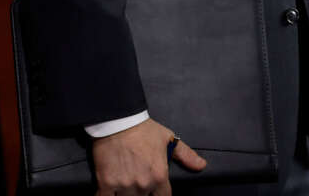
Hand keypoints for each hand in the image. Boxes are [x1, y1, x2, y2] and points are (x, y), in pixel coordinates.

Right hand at [91, 118, 205, 195]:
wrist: (118, 120)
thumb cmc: (143, 129)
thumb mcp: (168, 139)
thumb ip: (186, 155)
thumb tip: (202, 166)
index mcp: (159, 176)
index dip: (158, 195)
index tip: (154, 191)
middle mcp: (143, 184)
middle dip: (142, 194)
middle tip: (137, 182)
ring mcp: (124, 185)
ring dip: (125, 195)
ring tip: (125, 185)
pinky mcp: (106, 183)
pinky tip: (110, 192)